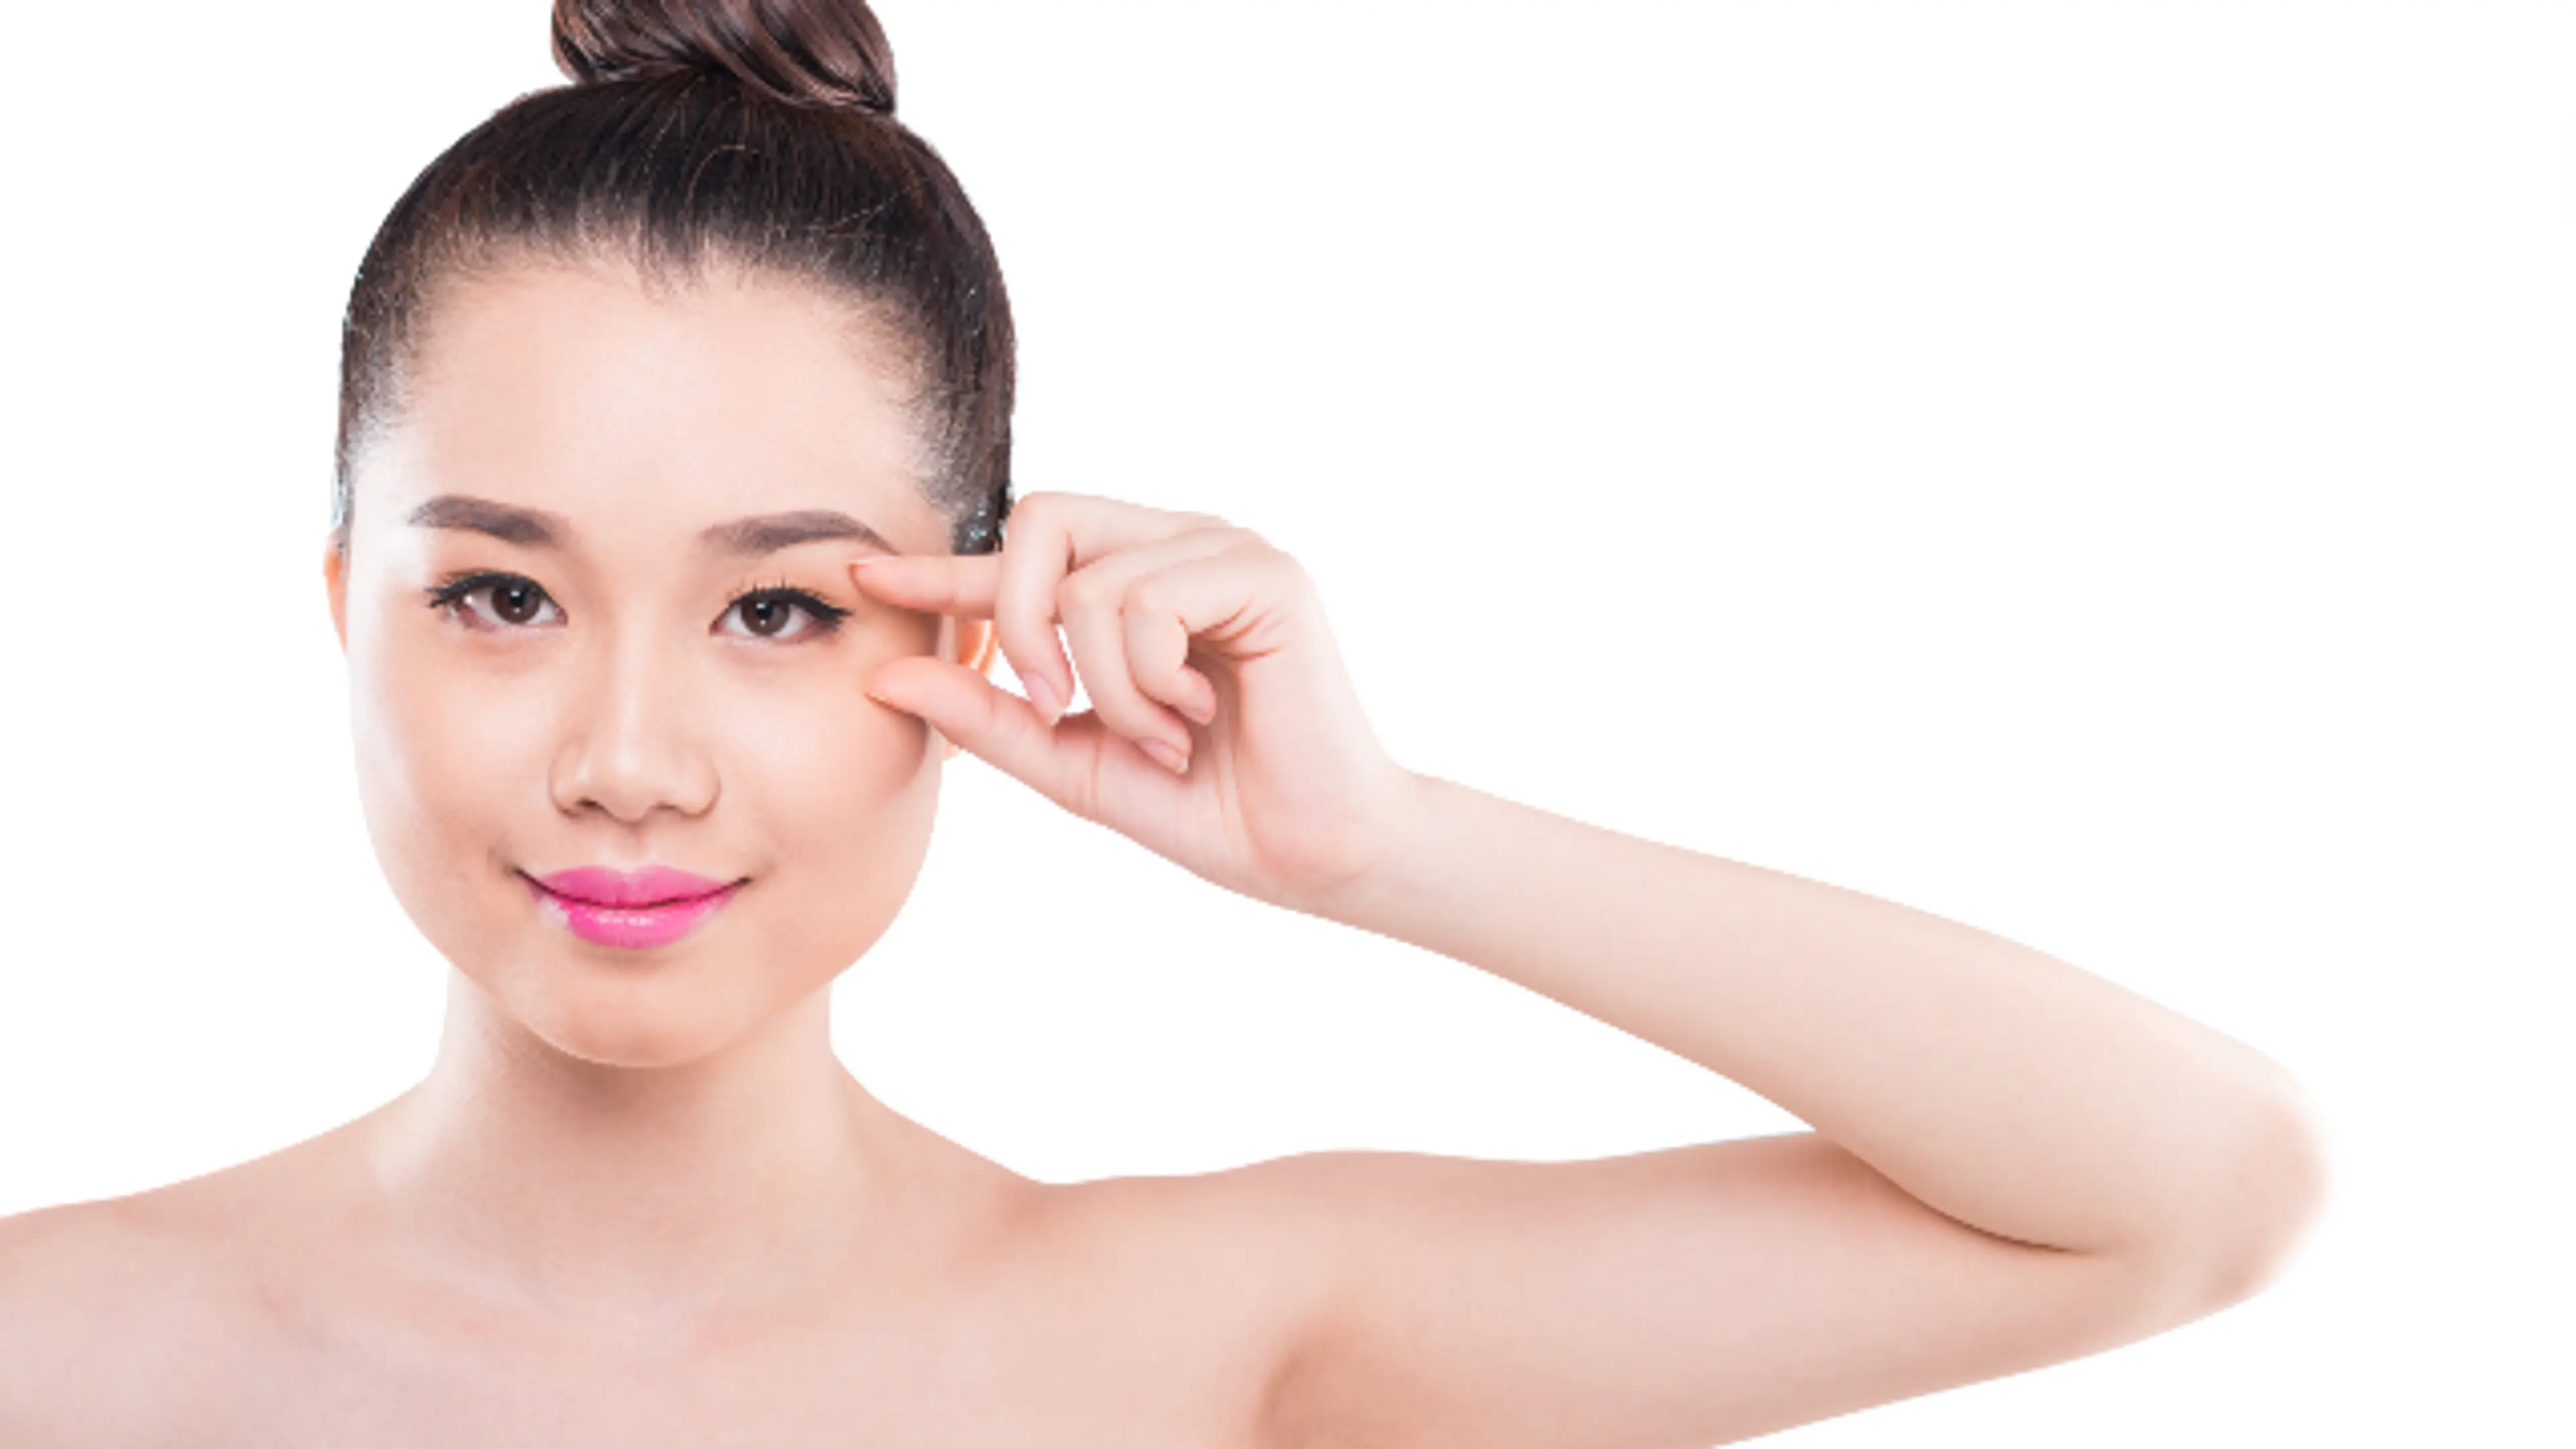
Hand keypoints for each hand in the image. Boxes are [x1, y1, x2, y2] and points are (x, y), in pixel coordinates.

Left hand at [851, 491, 1416, 914]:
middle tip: (1052, 705)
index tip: (863, 576)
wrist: (1317, 856)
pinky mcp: (1264, 573)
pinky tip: (1195, 716)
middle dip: (1016, 620)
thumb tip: (884, 677)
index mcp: (1137, 582)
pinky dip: (1147, 680)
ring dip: (1105, 687)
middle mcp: (1178, 545)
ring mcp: (1225, 549)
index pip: (1021, 554)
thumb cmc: (1214, 808)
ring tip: (1163, 735)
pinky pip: (1145, 602)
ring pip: (1089, 583)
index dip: (941, 568)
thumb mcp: (1076, 764)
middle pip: (1040, 518)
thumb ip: (991, 717)